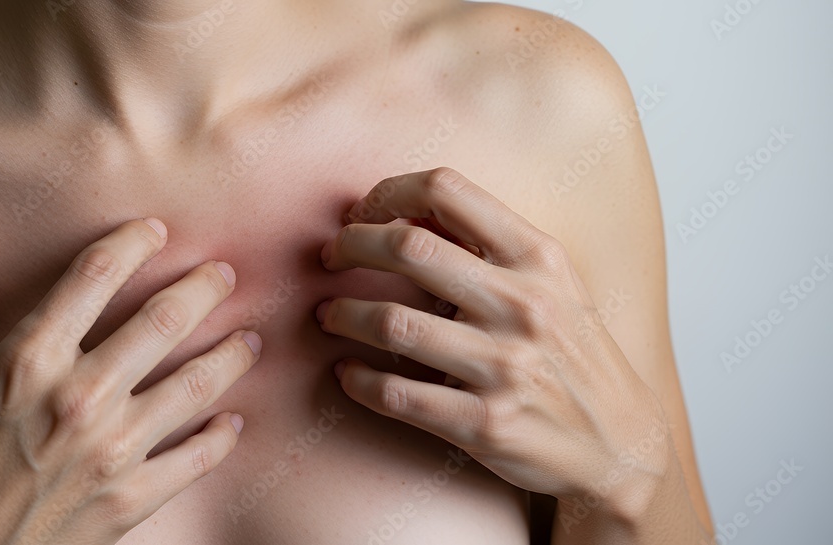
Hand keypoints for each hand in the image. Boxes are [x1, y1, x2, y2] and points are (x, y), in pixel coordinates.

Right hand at [0, 219, 260, 544]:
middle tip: (223, 275)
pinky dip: (222, 437)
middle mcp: (80, 397)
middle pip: (163, 320)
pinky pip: (196, 458)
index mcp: (28, 362)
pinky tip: (233, 421)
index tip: (156, 231)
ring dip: (231, 354)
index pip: (94, 276)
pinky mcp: (131, 498)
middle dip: (203, 289)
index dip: (132, 243)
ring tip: (249, 339)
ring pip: (196, 382)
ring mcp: (112, 450)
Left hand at [315, 169, 677, 522]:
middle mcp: (523, 305)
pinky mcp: (485, 423)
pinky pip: (398, 395)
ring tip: (327, 315)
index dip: (389, 192)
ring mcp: (505, 367)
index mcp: (538, 258)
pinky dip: (359, 381)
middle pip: (409, 247)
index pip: (448, 190)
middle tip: (329, 256)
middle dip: (351, 245)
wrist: (621, 443)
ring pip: (392, 323)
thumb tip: (407, 213)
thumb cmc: (574, 353)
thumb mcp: (554, 284)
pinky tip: (347, 374)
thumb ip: (492, 247)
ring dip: (342, 314)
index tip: (363, 213)